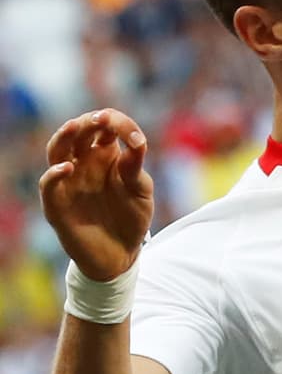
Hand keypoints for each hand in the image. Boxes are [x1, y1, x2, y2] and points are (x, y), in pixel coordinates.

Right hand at [39, 108, 153, 280]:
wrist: (121, 254)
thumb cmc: (131, 218)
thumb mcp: (141, 191)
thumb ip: (136, 168)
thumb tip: (136, 143)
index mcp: (106, 155)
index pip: (106, 127)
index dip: (119, 124)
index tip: (136, 139)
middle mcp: (84, 163)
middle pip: (79, 132)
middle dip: (90, 121)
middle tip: (102, 119)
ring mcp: (68, 181)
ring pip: (57, 150)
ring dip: (64, 136)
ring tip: (76, 126)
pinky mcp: (57, 204)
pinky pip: (48, 184)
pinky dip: (54, 173)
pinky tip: (68, 167)